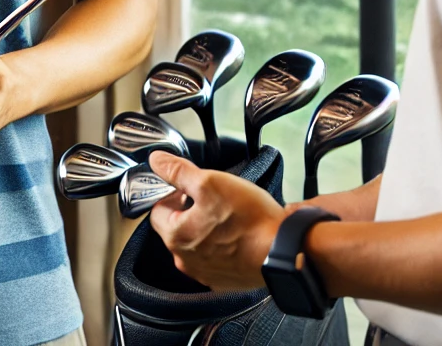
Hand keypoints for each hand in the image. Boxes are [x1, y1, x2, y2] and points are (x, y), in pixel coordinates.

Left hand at [148, 151, 283, 291]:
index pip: (157, 210)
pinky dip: (221, 244)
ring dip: (205, 227)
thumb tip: (157, 161)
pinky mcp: (225, 280)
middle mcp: (186, 261)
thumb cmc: (248, 219)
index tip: (190, 187)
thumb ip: (178, 171)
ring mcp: (206, 273)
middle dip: (189, 209)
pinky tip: (237, 233)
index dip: (173, 192)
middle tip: (212, 198)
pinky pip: (214, 257)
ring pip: (195, 242)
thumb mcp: (209, 182)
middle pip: (176, 226)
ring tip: (228, 214)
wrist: (284, 251)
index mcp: (176, 237)